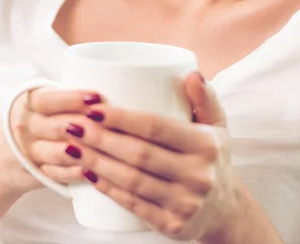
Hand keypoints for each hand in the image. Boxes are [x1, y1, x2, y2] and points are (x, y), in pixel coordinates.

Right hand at [0, 86, 104, 195]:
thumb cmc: (31, 123)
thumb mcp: (39, 105)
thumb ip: (66, 98)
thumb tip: (112, 86)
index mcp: (28, 103)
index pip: (48, 99)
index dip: (73, 99)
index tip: (97, 97)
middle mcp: (26, 126)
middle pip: (58, 126)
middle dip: (86, 125)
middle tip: (112, 123)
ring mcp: (29, 152)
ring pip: (60, 151)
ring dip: (85, 150)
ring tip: (109, 147)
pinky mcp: (35, 172)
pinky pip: (57, 173)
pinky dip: (76, 172)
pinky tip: (94, 171)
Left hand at [64, 72, 240, 240]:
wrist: (226, 211)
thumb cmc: (213, 159)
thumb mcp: (217, 127)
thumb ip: (206, 98)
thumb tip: (192, 74)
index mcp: (207, 145)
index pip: (157, 128)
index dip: (122, 118)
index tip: (94, 109)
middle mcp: (198, 175)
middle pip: (139, 154)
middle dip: (101, 139)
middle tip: (73, 126)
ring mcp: (185, 203)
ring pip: (132, 180)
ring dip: (97, 163)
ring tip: (73, 147)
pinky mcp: (172, 225)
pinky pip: (133, 205)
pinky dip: (108, 188)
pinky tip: (89, 174)